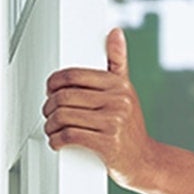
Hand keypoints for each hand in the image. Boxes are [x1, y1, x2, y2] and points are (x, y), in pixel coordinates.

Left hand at [42, 28, 157, 189]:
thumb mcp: (126, 90)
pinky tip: (56, 141)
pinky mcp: (107, 144)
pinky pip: (70, 136)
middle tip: (48, 112)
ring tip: (51, 128)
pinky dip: (56, 140)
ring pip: (64, 116)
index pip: (74, 75)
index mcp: (118, 85)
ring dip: (50, 124)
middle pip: (65, 97)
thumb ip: (117, 62)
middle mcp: (118, 101)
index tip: (49, 90)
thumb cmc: (130, 126)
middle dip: (49, 106)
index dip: (54, 82)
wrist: (145, 161)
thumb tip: (114, 32)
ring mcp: (113, 122)